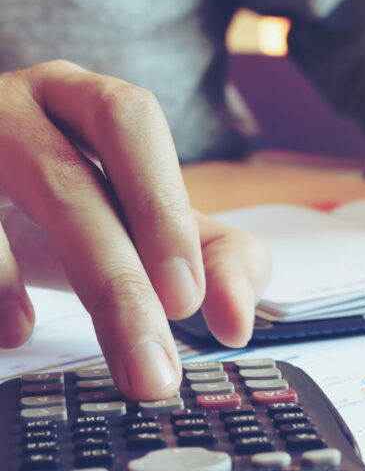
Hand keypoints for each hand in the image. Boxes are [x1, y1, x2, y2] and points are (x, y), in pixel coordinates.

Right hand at [0, 60, 270, 399]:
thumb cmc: (79, 201)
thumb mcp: (151, 221)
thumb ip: (216, 257)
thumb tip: (237, 321)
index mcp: (87, 103)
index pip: (132, 125)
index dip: (161, 208)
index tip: (188, 299)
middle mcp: (22, 108)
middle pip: (71, 178)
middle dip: (119, 273)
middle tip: (158, 353)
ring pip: (13, 201)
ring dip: (71, 292)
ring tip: (118, 366)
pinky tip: (17, 330)